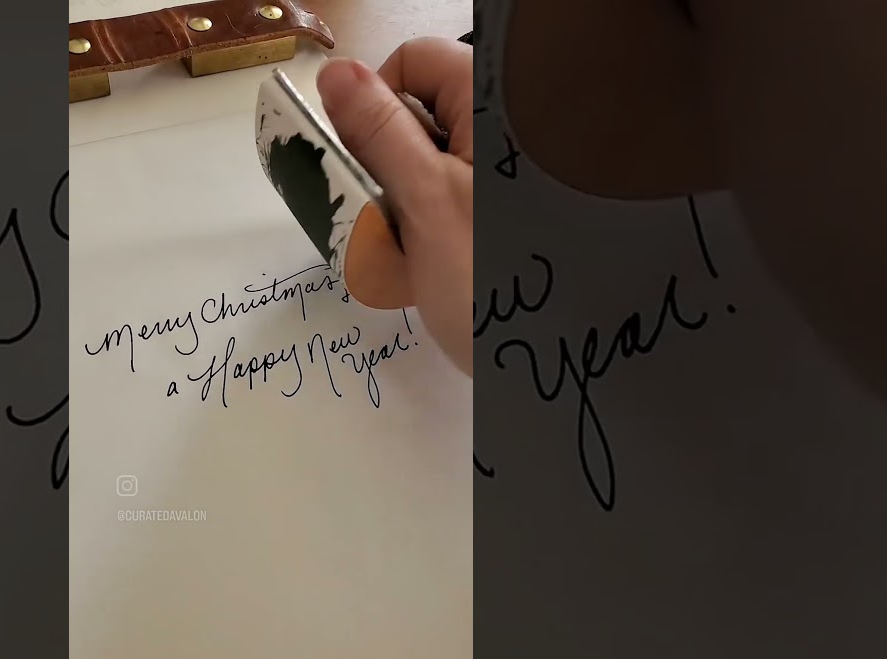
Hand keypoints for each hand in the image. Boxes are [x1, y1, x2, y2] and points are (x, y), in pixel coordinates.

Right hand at [316, 37, 472, 377]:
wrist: (549, 368)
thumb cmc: (490, 282)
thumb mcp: (424, 201)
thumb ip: (379, 131)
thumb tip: (337, 73)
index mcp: (493, 107)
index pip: (414, 62)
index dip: (374, 104)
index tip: (361, 161)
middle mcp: (503, 133)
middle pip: (414, 118)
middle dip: (382, 171)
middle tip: (383, 226)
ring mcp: (501, 181)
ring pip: (419, 171)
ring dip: (395, 214)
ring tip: (404, 265)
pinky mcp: (497, 224)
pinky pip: (439, 211)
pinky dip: (419, 240)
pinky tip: (422, 278)